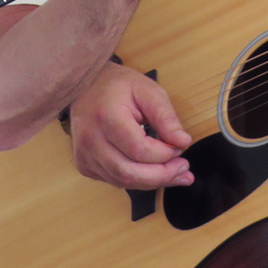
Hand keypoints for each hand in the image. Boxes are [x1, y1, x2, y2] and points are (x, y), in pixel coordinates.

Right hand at [69, 62, 193, 188]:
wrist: (85, 85)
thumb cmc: (118, 86)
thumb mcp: (148, 91)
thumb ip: (166, 117)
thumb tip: (182, 142)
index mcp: (106, 116)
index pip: (139, 150)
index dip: (164, 154)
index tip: (180, 147)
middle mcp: (91, 139)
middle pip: (129, 173)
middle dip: (161, 176)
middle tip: (182, 170)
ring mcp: (84, 154)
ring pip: (122, 181)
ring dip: (151, 182)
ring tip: (174, 174)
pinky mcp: (84, 164)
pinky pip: (114, 180)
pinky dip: (136, 180)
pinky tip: (152, 173)